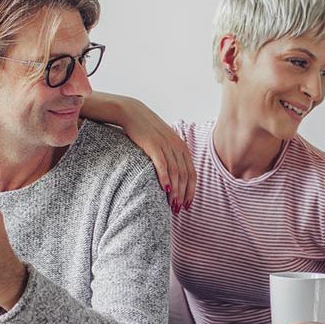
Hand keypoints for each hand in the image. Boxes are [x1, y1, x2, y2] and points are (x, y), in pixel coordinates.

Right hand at [115, 98, 194, 213]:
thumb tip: (175, 176)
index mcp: (182, 147)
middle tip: (178, 209)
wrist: (132, 113)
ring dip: (175, 191)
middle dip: (183, 195)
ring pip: (175, 172)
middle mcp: (177, 146)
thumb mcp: (164, 142)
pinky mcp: (153, 145)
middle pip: (185, 175)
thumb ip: (172, 156)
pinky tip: (165, 189)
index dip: (191, 191)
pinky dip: (165, 178)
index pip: (192, 173)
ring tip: (172, 205)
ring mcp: (166, 145)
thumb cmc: (147, 131)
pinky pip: (162, 164)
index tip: (188, 205)